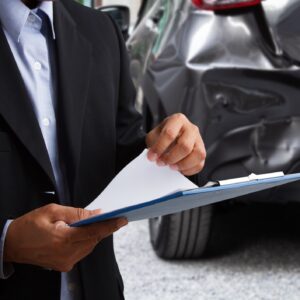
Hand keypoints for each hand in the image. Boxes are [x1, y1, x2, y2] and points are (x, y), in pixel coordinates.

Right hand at [4, 204, 126, 271]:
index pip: (94, 232)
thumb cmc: (29, 225)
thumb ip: (76, 213)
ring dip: (93, 234)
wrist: (12, 243)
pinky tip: (81, 233)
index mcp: (63, 239)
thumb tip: (96, 213)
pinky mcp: (64, 265)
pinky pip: (82, 251)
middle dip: (102, 227)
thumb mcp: (52, 211)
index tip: (122, 220)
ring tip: (91, 223)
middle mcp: (67, 254)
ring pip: (89, 245)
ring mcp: (66, 262)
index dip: (110, 225)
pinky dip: (85, 241)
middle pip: (94, 239)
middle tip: (109, 216)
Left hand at [146, 113, 205, 175]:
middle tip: (161, 163)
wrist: (171, 139)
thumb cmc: (163, 136)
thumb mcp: (154, 135)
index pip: (169, 133)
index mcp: (178, 120)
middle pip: (185, 145)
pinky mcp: (202, 152)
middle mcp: (191, 128)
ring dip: (182, 164)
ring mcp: (199, 140)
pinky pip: (199, 164)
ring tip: (171, 167)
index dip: (159, 147)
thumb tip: (154, 157)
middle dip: (171, 157)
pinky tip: (179, 169)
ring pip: (197, 154)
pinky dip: (188, 170)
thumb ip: (153, 145)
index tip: (151, 157)